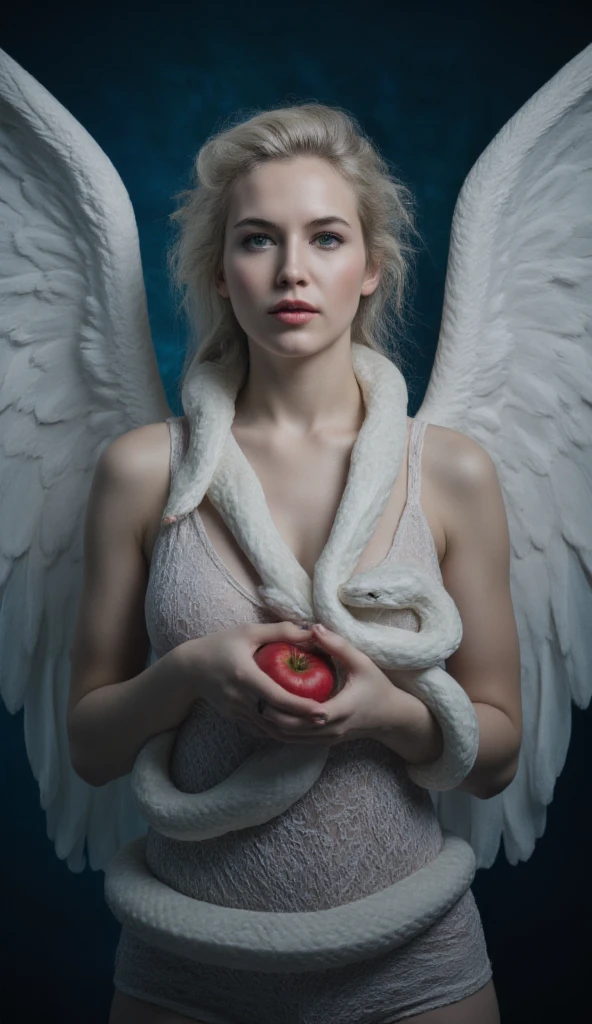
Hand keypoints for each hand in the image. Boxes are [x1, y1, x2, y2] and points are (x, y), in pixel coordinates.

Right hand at [177, 621, 328, 735]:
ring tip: (315, 726)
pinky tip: (294, 728)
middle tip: (327, 719)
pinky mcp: (235, 719)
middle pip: (276, 720)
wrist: (188, 670)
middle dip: (303, 723)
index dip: (301, 706)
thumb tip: (311, 631)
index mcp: (245, 676)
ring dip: (293, 731)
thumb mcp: (248, 632)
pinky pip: (260, 730)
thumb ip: (280, 631)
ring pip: (269, 730)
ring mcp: (237, 712)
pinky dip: (278, 731)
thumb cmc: (219, 645)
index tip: (322, 710)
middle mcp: (241, 699)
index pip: (277, 698)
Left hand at [255, 623, 401, 744]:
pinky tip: (266, 717)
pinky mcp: (323, 741)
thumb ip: (338, 645)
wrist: (391, 718)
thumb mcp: (362, 662)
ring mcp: (326, 738)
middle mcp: (330, 729)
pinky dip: (279, 731)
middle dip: (268, 717)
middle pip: (291, 730)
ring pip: (290, 739)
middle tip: (249, 697)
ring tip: (252, 707)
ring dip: (270, 726)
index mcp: (340, 710)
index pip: (304, 712)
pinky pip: (295, 740)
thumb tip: (314, 627)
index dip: (282, 705)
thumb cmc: (377, 687)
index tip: (262, 689)